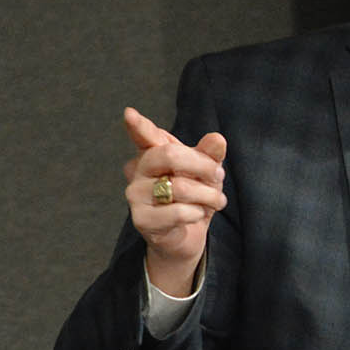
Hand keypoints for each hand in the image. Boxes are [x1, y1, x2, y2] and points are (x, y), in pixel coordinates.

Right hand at [122, 106, 226, 295]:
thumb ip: (210, 154)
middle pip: (168, 155)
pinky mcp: (142, 219)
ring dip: (208, 195)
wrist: (187, 234)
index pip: (144, 135)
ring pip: (179, 187)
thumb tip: (217, 139)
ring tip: (217, 200)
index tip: (130, 114)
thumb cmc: (194, 195)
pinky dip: (197, 213)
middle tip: (219, 174)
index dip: (138, 126)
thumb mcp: (206, 171)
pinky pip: (178, 212)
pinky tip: (198, 214)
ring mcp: (136, 195)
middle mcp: (138, 169)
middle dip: (202, 165)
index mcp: (153, 152)